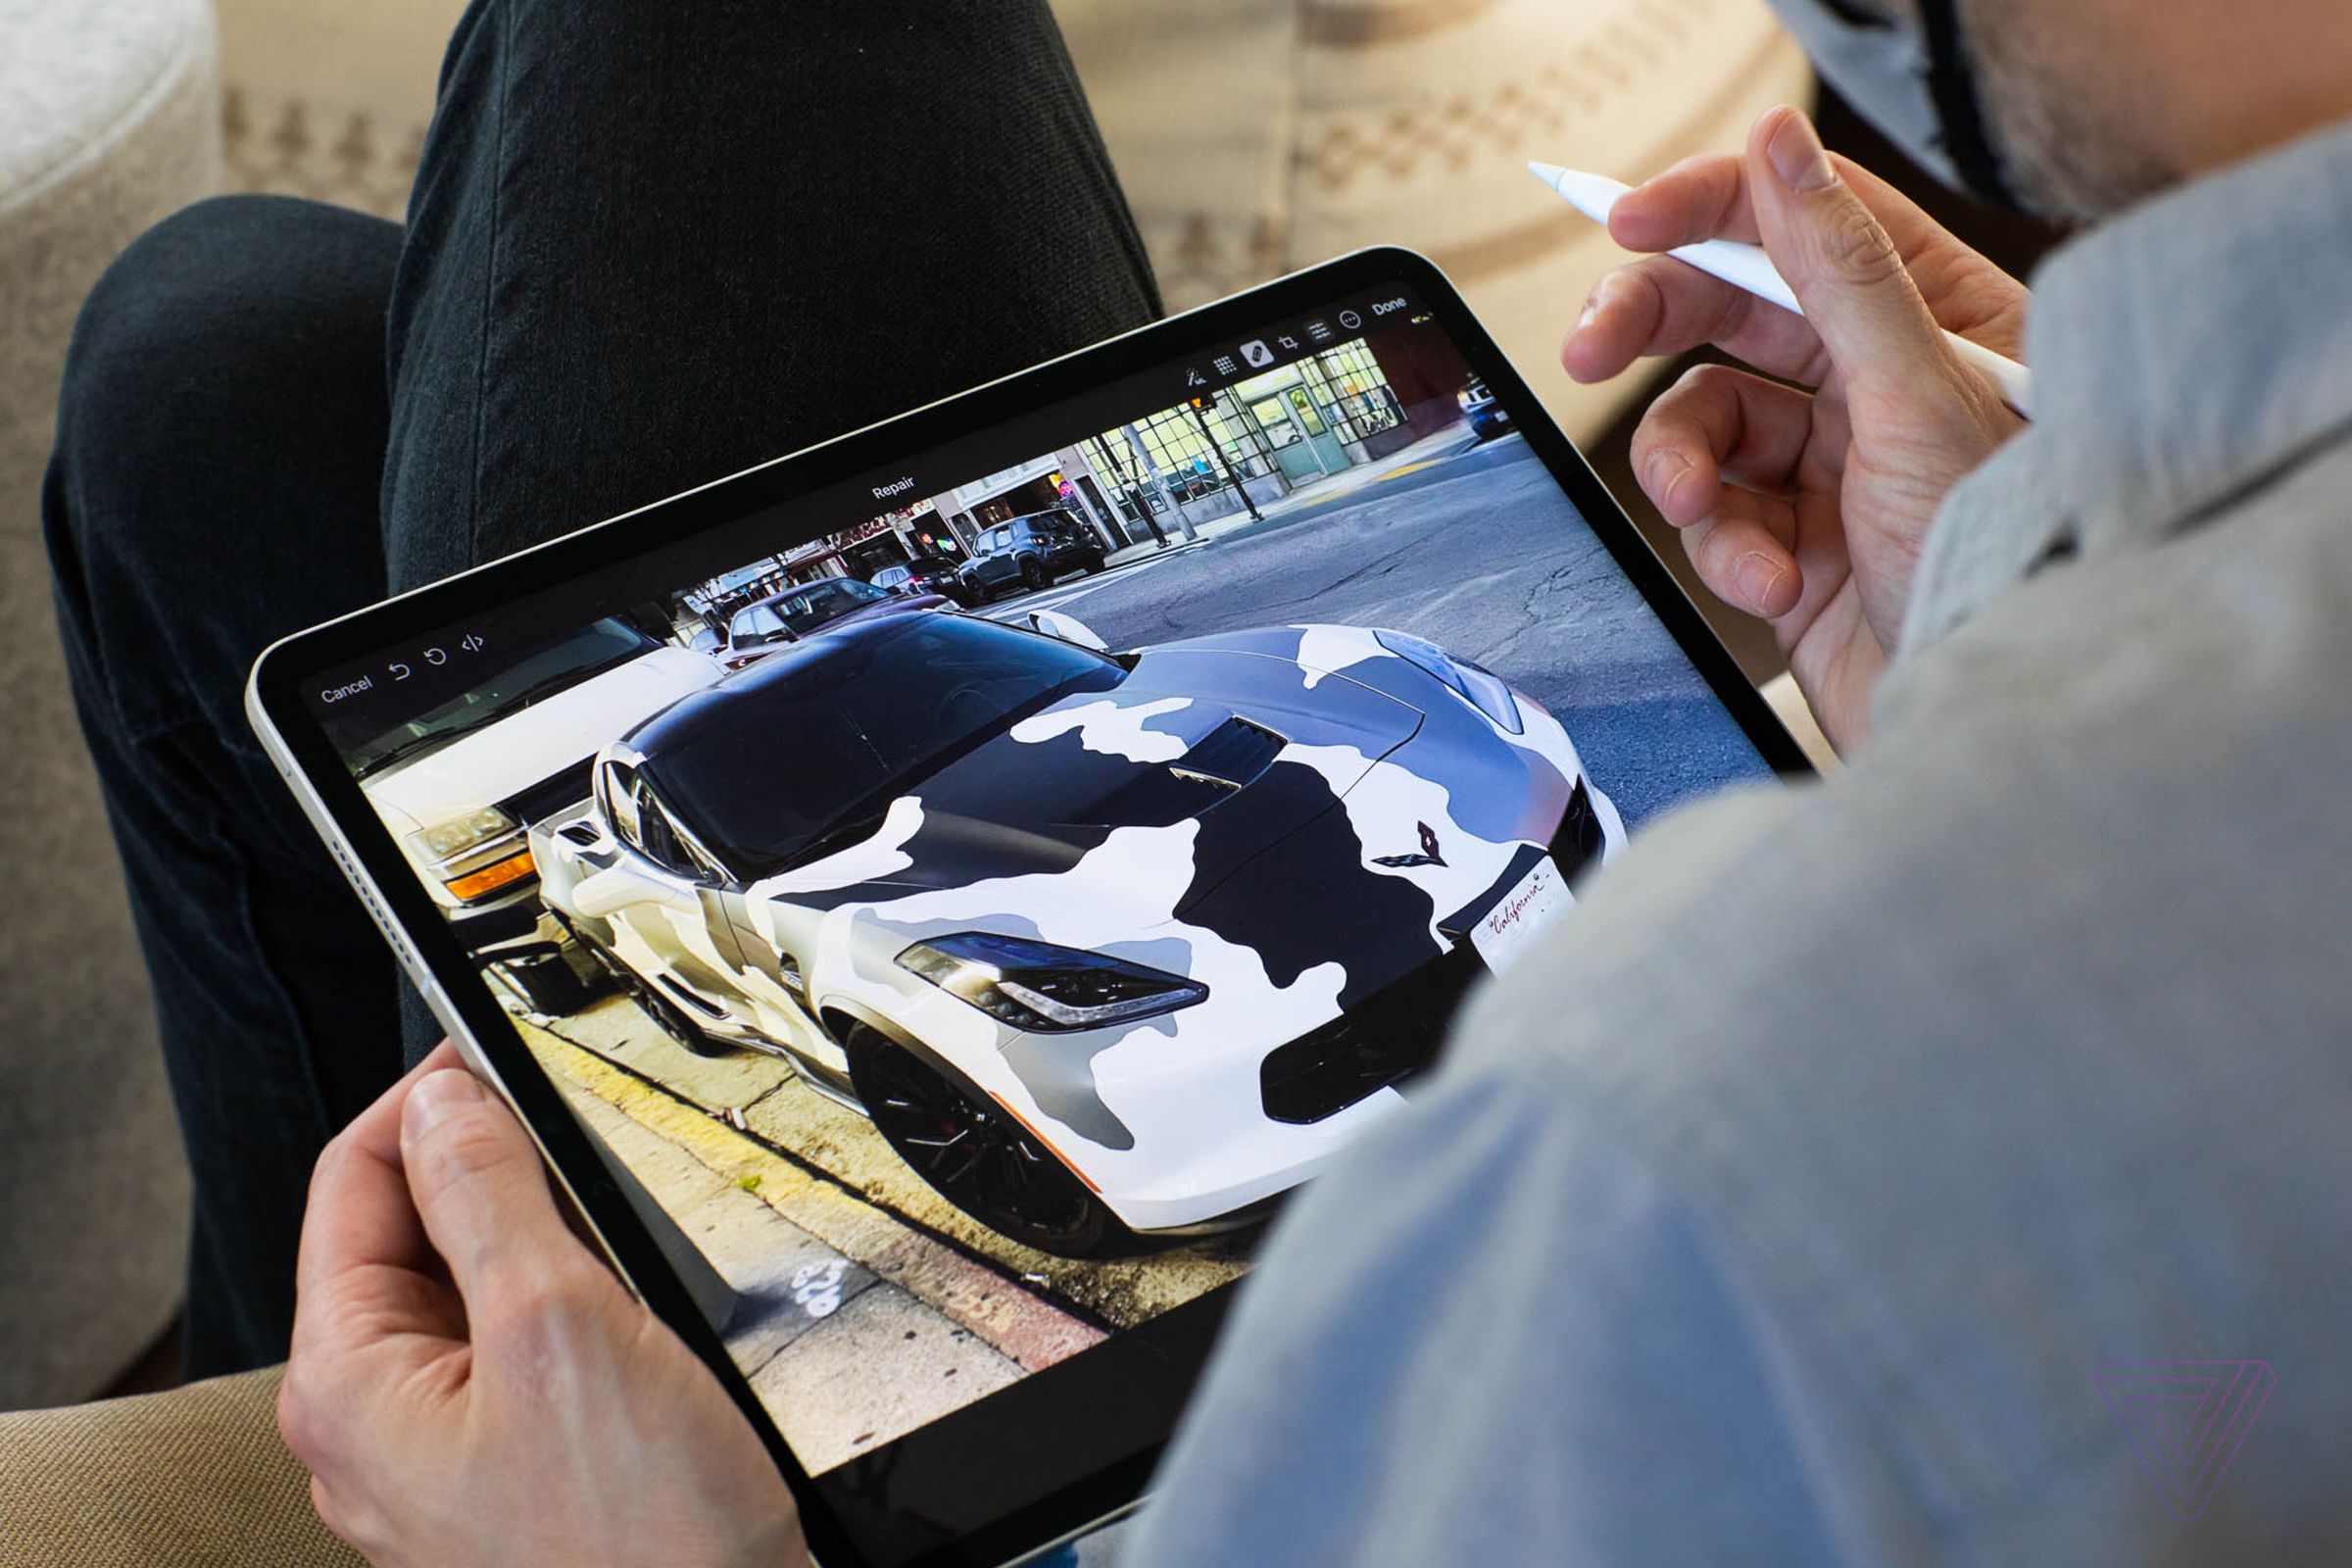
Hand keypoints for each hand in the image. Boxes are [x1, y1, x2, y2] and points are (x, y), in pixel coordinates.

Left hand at [280, 1044, 805, 1567]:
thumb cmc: (642, 1536)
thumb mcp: (558, 1323)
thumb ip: (487, 1194)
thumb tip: (443, 1102)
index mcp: (347, 1387)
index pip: (351, 1186)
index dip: (421, 1104)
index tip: (486, 1055)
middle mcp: (376, 1430)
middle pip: (408, 1236)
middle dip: (486, 1169)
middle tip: (570, 1131)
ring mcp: (443, 1460)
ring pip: (472, 1292)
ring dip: (536, 1235)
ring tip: (611, 1217)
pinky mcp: (515, 1476)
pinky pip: (518, 1353)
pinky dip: (566, 1302)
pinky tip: (630, 1303)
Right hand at [1564, 105, 2027, 749]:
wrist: (1984, 719)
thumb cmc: (1994, 561)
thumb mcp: (1914, 396)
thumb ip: (1839, 267)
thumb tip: (1780, 142)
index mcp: (1932, 316)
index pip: (1802, 217)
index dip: (1708, 206)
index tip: (1628, 221)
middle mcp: (1879, 379)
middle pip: (1728, 311)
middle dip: (1651, 330)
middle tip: (1588, 349)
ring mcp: (1831, 466)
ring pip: (1701, 424)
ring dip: (1687, 472)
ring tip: (1711, 520)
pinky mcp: (1793, 544)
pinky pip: (1713, 518)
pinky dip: (1728, 552)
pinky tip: (1778, 586)